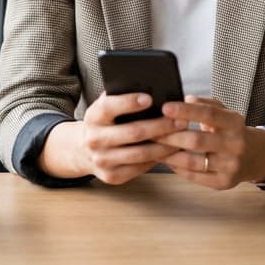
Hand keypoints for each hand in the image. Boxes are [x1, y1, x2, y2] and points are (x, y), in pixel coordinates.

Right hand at [45, 93, 184, 184]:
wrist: (83, 150)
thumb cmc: (105, 122)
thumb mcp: (106, 106)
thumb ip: (122, 97)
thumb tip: (152, 88)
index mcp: (93, 117)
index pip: (109, 107)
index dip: (129, 102)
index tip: (150, 98)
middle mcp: (94, 139)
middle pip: (132, 132)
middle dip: (160, 126)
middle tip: (181, 120)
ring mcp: (101, 160)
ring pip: (140, 154)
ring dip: (165, 145)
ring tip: (182, 136)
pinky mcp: (111, 176)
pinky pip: (140, 168)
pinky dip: (158, 159)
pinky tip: (171, 151)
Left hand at [156, 96, 264, 189]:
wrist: (255, 157)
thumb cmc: (231, 131)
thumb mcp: (224, 113)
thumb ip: (205, 104)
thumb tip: (184, 99)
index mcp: (234, 122)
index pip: (208, 114)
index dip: (185, 111)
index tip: (165, 107)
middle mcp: (234, 144)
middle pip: (196, 140)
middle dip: (170, 136)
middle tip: (150, 131)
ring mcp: (230, 166)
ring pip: (192, 161)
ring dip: (169, 155)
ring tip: (153, 147)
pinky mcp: (223, 182)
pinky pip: (194, 176)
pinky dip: (177, 168)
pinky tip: (166, 161)